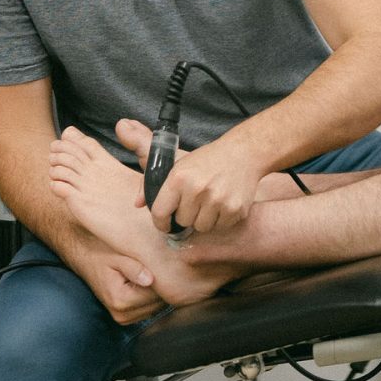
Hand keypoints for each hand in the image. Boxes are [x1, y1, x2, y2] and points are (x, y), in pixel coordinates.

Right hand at [71, 235, 161, 326]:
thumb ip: (134, 267)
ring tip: (148, 271)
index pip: (158, 294)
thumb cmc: (98, 251)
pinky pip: (148, 308)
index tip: (167, 263)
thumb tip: (150, 279)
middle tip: (160, 264)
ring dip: (156, 290)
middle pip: (159, 302)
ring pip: (156, 306)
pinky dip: (150, 295)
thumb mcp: (115, 255)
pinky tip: (143, 279)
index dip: (165, 278)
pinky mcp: (125, 316)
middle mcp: (122, 315)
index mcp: (121, 300)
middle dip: (162, 285)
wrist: (81, 255)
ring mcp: (123, 318)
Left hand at [151, 129, 271, 235]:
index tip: (164, 223)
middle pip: (182, 222)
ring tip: (209, 201)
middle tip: (194, 202)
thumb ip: (151, 183)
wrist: (243, 153)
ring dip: (203, 219)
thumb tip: (137, 204)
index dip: (160, 222)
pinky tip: (223, 202)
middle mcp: (197, 190)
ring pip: (201, 227)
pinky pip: (220, 227)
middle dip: (186, 215)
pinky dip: (220, 219)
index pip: (160, 213)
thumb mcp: (178, 165)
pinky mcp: (235, 209)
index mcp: (179, 178)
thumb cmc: (206, 160)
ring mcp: (217, 200)